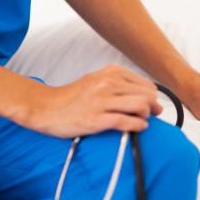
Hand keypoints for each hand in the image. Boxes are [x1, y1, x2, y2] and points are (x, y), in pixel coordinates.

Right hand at [23, 65, 162, 137]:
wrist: (46, 107)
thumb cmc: (75, 96)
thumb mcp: (98, 80)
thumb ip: (122, 84)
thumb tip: (151, 96)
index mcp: (111, 72)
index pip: (147, 85)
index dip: (153, 98)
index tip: (152, 105)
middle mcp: (108, 83)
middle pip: (147, 95)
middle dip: (153, 107)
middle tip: (151, 115)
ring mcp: (102, 101)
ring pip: (141, 106)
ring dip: (146, 115)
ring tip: (142, 120)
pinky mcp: (96, 119)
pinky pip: (126, 121)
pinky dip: (138, 126)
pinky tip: (138, 127)